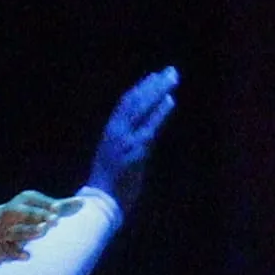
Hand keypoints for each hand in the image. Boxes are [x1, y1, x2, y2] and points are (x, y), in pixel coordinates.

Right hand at [0, 187, 72, 274]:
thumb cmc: (25, 216)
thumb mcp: (40, 208)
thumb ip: (62, 207)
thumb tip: (84, 203)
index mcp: (24, 201)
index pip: (35, 201)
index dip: (47, 206)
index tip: (59, 211)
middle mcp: (12, 213)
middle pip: (25, 214)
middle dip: (38, 216)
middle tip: (55, 221)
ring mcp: (4, 230)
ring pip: (16, 231)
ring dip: (29, 232)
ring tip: (43, 231)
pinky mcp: (0, 247)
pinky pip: (6, 251)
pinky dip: (16, 254)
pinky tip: (28, 257)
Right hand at [84, 66, 180, 211]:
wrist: (102, 203)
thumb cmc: (110, 186)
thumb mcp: (116, 157)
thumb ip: (127, 142)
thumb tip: (144, 130)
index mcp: (110, 132)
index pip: (125, 104)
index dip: (140, 88)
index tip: (154, 76)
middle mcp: (116, 131)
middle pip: (135, 100)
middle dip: (153, 84)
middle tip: (170, 71)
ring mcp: (126, 140)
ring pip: (142, 108)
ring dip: (158, 91)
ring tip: (173, 78)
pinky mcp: (136, 151)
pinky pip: (150, 127)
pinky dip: (160, 112)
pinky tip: (170, 100)